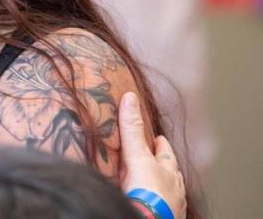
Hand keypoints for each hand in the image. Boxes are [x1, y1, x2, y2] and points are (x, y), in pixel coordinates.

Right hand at [119, 92, 185, 218]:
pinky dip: (158, 200)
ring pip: (168, 188)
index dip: (159, 142)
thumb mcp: (137, 156)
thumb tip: (130, 96)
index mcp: (168, 167)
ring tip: (152, 181)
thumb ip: (132, 129)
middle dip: (160, 163)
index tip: (155, 136)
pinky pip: (164, 204)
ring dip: (161, 183)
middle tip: (151, 158)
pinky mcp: (165, 215)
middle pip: (167, 169)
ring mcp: (171, 202)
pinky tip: (152, 202)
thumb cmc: (148, 191)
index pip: (164, 150)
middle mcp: (173, 185)